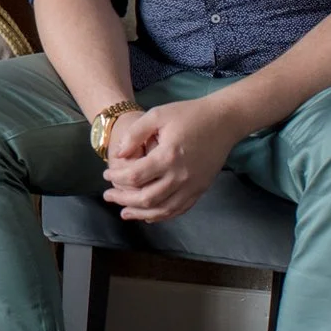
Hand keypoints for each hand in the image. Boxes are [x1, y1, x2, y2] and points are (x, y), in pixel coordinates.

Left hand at [101, 97, 245, 222]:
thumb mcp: (158, 115)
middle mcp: (181, 176)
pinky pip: (180, 209)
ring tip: (124, 213)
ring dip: (140, 213)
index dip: (117, 178)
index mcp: (168, 156)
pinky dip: (163, 215)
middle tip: (108, 196)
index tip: (106, 174)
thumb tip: (118, 154)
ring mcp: (193, 186)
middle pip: (146, 198)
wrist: (224, 121)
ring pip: (163, 210)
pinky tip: (149, 216)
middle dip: (123, 199)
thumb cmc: (190, 114)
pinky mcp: (201, 189)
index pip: (135, 176)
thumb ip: (135, 134)